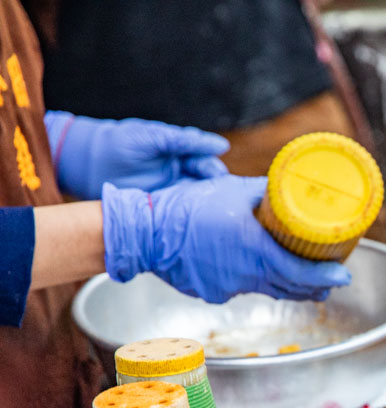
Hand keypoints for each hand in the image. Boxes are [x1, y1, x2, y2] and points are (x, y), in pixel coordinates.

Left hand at [45, 111, 228, 200]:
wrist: (88, 163)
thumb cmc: (120, 142)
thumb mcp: (154, 136)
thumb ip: (185, 141)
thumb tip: (221, 146)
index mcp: (179, 152)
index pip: (204, 159)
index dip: (213, 166)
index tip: (219, 173)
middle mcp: (178, 171)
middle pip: (205, 180)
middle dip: (214, 185)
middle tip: (218, 191)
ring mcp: (171, 190)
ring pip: (198, 197)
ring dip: (207, 202)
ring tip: (214, 207)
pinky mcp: (161, 207)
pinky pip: (182, 211)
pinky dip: (191, 214)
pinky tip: (198, 217)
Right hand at [101, 176, 351, 303]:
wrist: (143, 231)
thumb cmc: (186, 206)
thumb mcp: (230, 189)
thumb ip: (263, 191)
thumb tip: (288, 186)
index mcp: (254, 249)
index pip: (300, 272)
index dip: (325, 278)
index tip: (342, 277)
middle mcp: (245, 274)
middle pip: (290, 288)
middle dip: (314, 286)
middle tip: (330, 281)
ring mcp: (228, 287)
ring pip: (267, 290)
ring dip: (288, 287)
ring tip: (305, 282)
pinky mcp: (213, 293)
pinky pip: (240, 288)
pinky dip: (253, 281)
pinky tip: (254, 270)